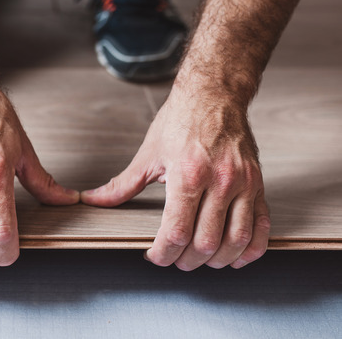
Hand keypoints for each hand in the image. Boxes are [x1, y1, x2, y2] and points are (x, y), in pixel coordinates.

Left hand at [80, 88, 270, 269]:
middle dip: (186, 261)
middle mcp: (219, 181)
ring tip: (200, 261)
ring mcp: (243, 184)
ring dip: (217, 260)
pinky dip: (251, 249)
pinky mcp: (258, 184)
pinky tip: (235, 256)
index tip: (154, 256)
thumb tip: (94, 200)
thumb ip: (122, 184)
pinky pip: (262, 227)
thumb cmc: (181, 121)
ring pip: (236, 240)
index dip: (163, 254)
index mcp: (188, 174)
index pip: (177, 232)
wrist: (214, 95)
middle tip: (174, 260)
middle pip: (205, 242)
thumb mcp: (147, 154)